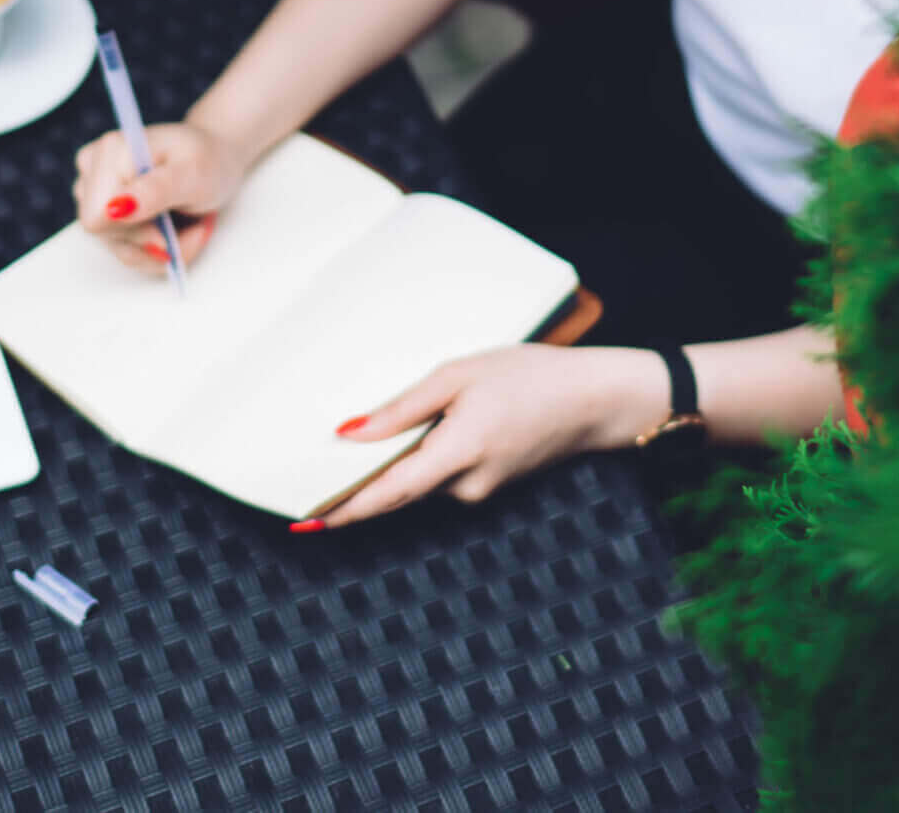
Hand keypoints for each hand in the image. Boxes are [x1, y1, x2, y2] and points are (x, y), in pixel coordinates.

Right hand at [70, 119, 252, 274]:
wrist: (215, 156)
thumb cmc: (207, 159)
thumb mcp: (193, 173)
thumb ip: (155, 190)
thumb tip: (113, 210)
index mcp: (113, 150)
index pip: (99, 218)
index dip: (135, 233)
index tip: (171, 232)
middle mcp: (94, 166)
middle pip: (105, 234)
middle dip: (153, 243)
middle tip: (194, 230)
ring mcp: (94, 188)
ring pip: (115, 245)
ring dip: (158, 249)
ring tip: (191, 229)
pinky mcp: (103, 208)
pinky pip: (122, 246)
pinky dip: (153, 248)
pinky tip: (176, 232)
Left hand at [299, 345, 666, 528]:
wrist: (593, 400)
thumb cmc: (529, 376)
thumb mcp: (459, 375)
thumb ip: (402, 408)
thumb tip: (351, 433)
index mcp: (459, 452)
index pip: (389, 492)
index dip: (345, 510)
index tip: (307, 523)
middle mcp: (467, 484)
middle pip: (397, 493)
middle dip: (353, 494)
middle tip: (305, 491)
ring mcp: (480, 490)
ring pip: (418, 485)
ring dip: (386, 475)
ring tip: (346, 458)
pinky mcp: (488, 485)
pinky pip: (439, 479)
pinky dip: (415, 467)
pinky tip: (403, 444)